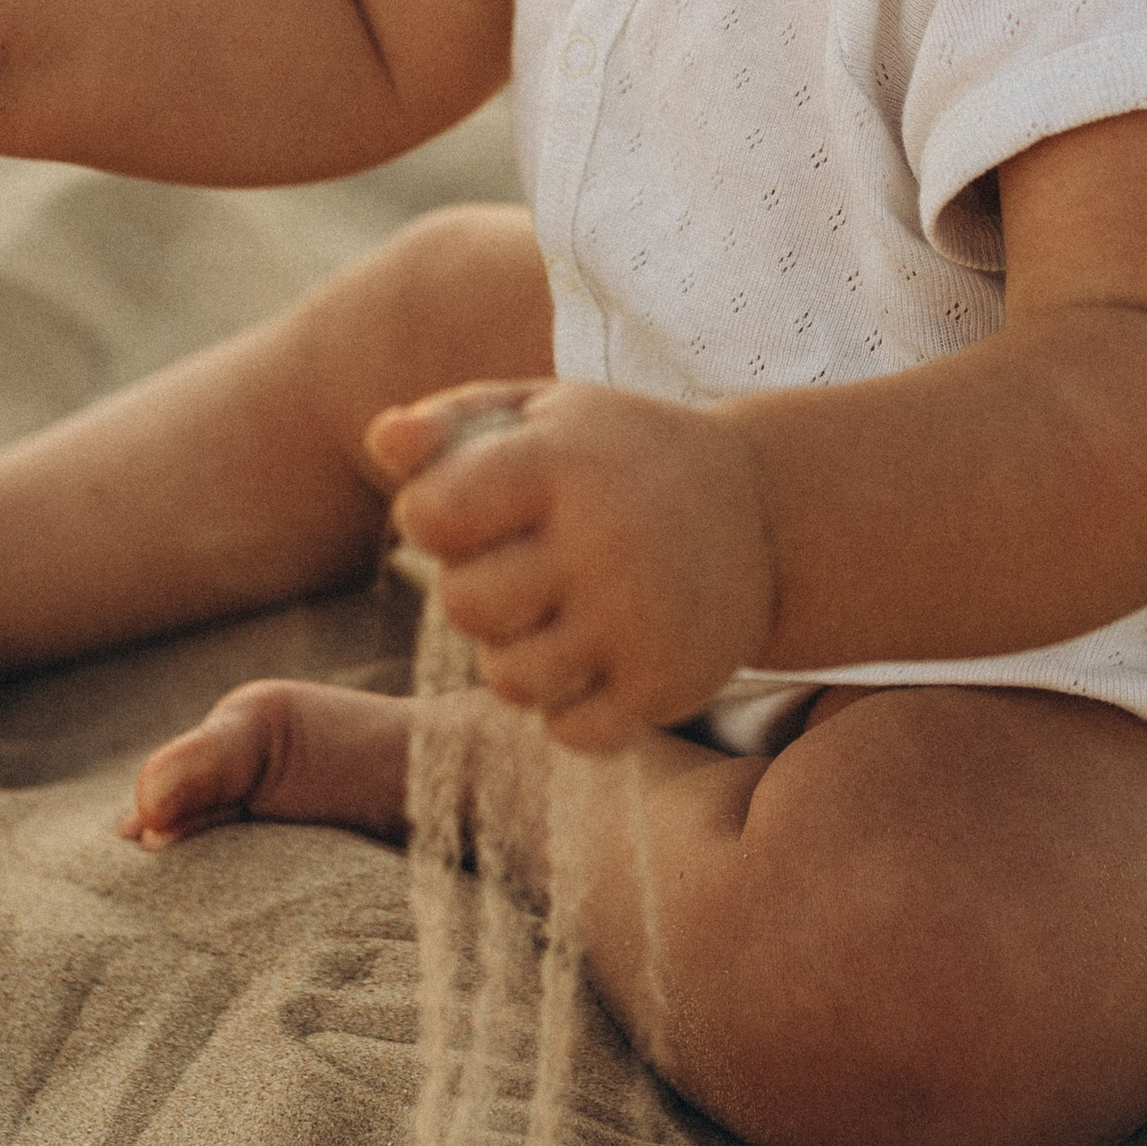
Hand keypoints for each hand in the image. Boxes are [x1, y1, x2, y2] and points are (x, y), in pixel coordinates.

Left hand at [368, 379, 778, 752]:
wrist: (763, 513)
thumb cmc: (619, 456)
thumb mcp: (544, 414)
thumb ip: (453, 422)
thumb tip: (383, 440)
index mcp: (564, 463)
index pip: (433, 514)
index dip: (430, 516)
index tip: (465, 509)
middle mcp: (605, 542)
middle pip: (463, 606)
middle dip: (473, 590)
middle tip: (516, 568)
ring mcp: (640, 622)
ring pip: (510, 680)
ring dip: (514, 654)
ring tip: (551, 614)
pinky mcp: (668, 686)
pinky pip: (569, 732)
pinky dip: (568, 706)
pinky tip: (592, 657)